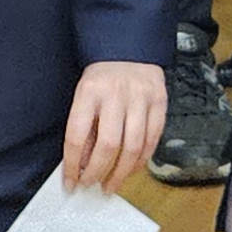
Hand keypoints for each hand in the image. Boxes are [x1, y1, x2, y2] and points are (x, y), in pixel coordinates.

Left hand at [62, 58, 164, 189]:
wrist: (128, 47)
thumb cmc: (102, 75)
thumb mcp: (83, 94)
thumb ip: (83, 126)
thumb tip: (80, 163)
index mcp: (89, 91)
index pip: (77, 136)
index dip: (72, 165)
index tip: (71, 181)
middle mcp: (116, 95)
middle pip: (108, 145)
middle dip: (98, 172)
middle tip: (91, 185)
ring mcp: (140, 98)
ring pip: (133, 147)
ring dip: (121, 173)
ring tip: (111, 184)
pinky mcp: (159, 102)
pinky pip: (153, 139)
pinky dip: (142, 160)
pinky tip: (131, 169)